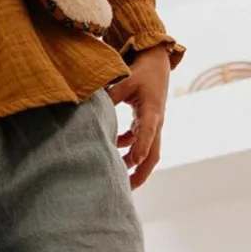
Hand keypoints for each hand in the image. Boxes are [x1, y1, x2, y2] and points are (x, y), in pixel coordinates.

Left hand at [108, 44, 170, 188]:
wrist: (157, 62)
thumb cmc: (142, 71)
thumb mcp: (126, 80)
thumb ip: (112, 96)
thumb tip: (93, 108)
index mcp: (151, 112)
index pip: (147, 134)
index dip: (140, 148)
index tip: (133, 162)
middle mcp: (155, 122)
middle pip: (152, 154)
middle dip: (141, 172)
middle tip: (126, 189)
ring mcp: (152, 124)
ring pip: (147, 151)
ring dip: (134, 165)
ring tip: (119, 180)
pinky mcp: (146, 121)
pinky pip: (138, 140)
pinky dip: (127, 147)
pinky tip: (112, 150)